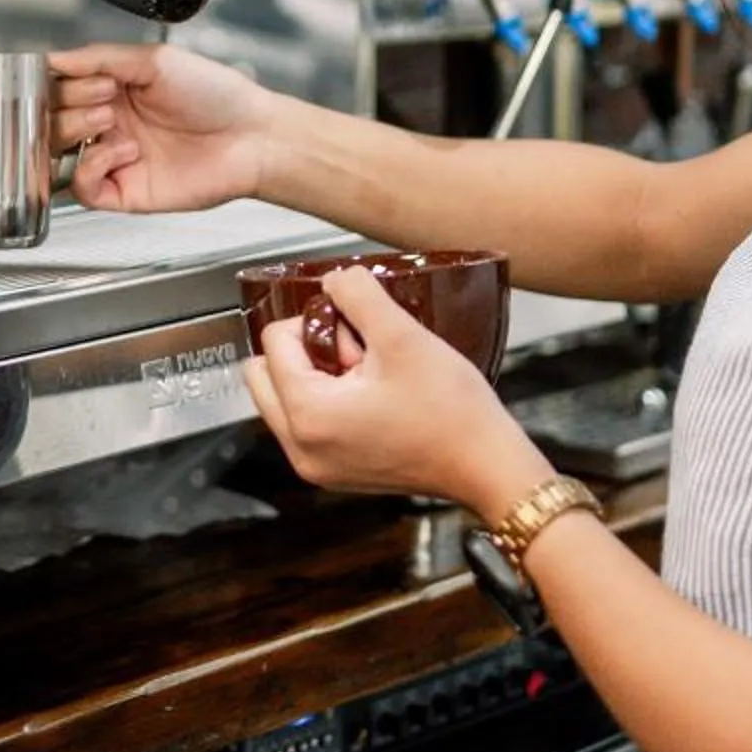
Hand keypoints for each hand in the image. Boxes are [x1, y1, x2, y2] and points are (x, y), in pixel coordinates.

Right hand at [49, 43, 274, 214]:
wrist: (252, 136)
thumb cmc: (217, 95)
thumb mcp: (155, 60)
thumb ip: (100, 57)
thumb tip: (55, 58)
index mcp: (114, 90)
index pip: (59, 88)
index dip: (56, 82)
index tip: (64, 74)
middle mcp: (110, 124)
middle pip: (52, 119)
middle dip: (68, 102)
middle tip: (102, 96)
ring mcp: (115, 158)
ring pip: (59, 154)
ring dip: (73, 130)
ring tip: (108, 118)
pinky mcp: (124, 190)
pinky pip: (83, 187)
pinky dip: (91, 167)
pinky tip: (122, 150)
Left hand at [244, 265, 553, 516]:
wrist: (486, 466)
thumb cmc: (452, 414)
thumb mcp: (402, 337)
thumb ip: (358, 295)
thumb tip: (334, 279)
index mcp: (307, 416)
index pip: (273, 342)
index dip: (317, 324)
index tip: (359, 334)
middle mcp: (301, 449)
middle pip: (264, 374)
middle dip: (304, 351)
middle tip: (357, 352)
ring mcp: (315, 466)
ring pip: (284, 399)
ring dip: (318, 377)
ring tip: (371, 376)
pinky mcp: (334, 472)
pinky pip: (308, 424)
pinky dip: (330, 403)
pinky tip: (376, 397)